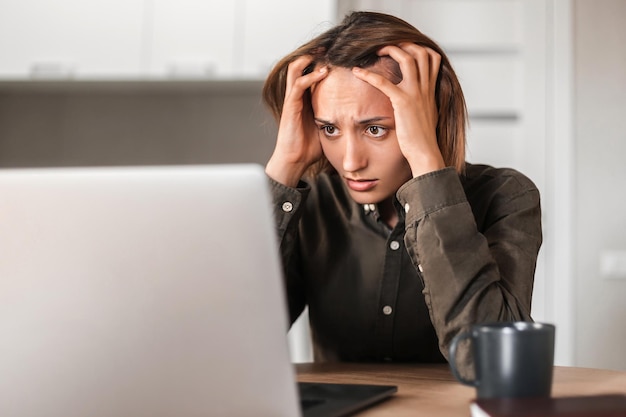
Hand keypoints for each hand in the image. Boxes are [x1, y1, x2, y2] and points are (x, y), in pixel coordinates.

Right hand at [265, 56, 327, 186]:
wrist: (295, 160)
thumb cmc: (310, 147)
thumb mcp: (327, 127)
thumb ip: (336, 117)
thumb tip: (357, 116)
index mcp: (305, 99)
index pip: (311, 73)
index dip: (321, 62)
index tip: (338, 54)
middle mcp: (296, 96)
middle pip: (301, 66)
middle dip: (315, 55)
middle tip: (330, 46)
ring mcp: (292, 100)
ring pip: (296, 70)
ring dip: (310, 60)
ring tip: (324, 53)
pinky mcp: (290, 106)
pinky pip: (298, 85)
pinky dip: (310, 76)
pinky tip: (323, 72)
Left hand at [351, 43, 444, 176]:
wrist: (425, 152)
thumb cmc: (423, 139)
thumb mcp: (429, 114)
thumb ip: (424, 102)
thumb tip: (420, 101)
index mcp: (431, 90)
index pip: (431, 57)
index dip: (418, 48)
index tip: (403, 48)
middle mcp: (425, 88)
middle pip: (420, 52)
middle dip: (403, 44)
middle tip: (386, 47)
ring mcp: (415, 94)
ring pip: (407, 59)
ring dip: (389, 50)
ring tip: (374, 51)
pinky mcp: (403, 103)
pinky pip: (384, 83)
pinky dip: (369, 75)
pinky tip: (357, 72)